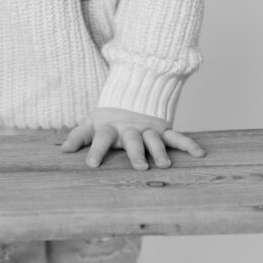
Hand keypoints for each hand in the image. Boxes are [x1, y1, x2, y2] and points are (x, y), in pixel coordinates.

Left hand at [61, 107, 205, 169]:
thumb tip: (62, 151)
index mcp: (110, 128)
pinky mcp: (164, 129)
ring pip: (155, 140)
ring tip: (164, 165)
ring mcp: (148, 129)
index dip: (95, 151)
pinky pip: (177, 137)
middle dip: (136, 153)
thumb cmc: (108, 119)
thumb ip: (78, 136)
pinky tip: (200, 154)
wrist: (133, 95)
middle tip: (139, 167)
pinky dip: (189, 145)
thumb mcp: (91, 124)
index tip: (91, 165)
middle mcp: (130, 129)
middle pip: (132, 140)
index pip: (100, 139)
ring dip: (159, 151)